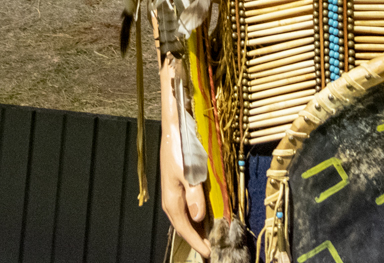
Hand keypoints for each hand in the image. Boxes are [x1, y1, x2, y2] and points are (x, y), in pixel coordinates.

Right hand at [159, 130, 209, 257]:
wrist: (172, 133)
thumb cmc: (181, 151)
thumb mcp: (190, 173)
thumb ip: (195, 195)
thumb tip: (199, 217)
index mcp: (172, 201)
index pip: (185, 229)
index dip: (196, 243)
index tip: (208, 254)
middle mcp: (171, 201)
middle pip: (184, 227)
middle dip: (196, 239)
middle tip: (211, 249)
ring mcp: (173, 195)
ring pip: (185, 219)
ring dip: (196, 229)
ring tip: (209, 237)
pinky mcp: (178, 188)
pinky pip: (186, 209)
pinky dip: (195, 218)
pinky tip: (204, 218)